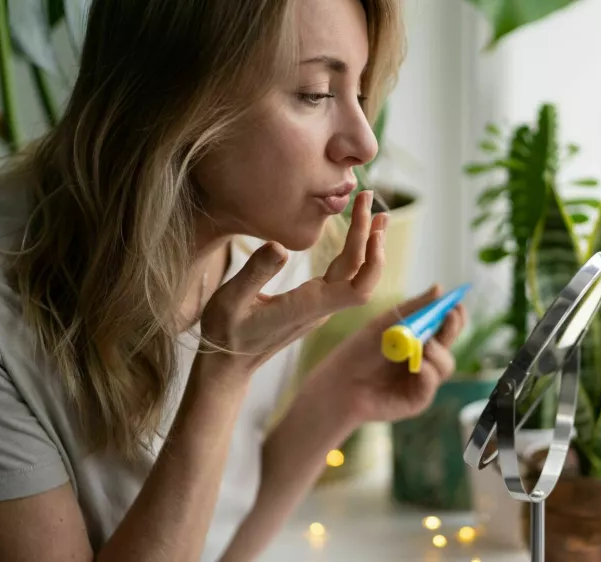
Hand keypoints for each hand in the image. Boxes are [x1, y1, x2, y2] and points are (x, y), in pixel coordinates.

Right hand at [199, 191, 386, 384]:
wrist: (228, 364)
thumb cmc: (225, 334)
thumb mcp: (230, 300)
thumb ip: (254, 273)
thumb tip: (280, 247)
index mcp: (307, 306)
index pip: (357, 288)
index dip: (372, 260)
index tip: (373, 229)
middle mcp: (321, 307)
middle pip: (359, 272)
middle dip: (370, 235)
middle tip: (368, 197)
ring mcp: (320, 306)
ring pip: (354, 274)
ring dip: (367, 243)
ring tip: (375, 212)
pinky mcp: (314, 303)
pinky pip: (344, 276)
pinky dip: (354, 252)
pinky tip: (356, 237)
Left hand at [304, 285, 467, 423]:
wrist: (341, 382)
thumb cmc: (359, 351)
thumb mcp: (386, 324)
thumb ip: (414, 308)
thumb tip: (440, 288)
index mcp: (418, 337)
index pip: (445, 324)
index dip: (454, 314)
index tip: (455, 304)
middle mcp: (424, 357)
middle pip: (451, 343)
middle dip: (453, 329)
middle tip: (450, 317)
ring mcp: (423, 379)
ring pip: (446, 365)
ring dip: (438, 353)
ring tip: (424, 347)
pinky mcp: (418, 399)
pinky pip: (432, 384)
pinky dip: (428, 373)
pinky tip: (418, 366)